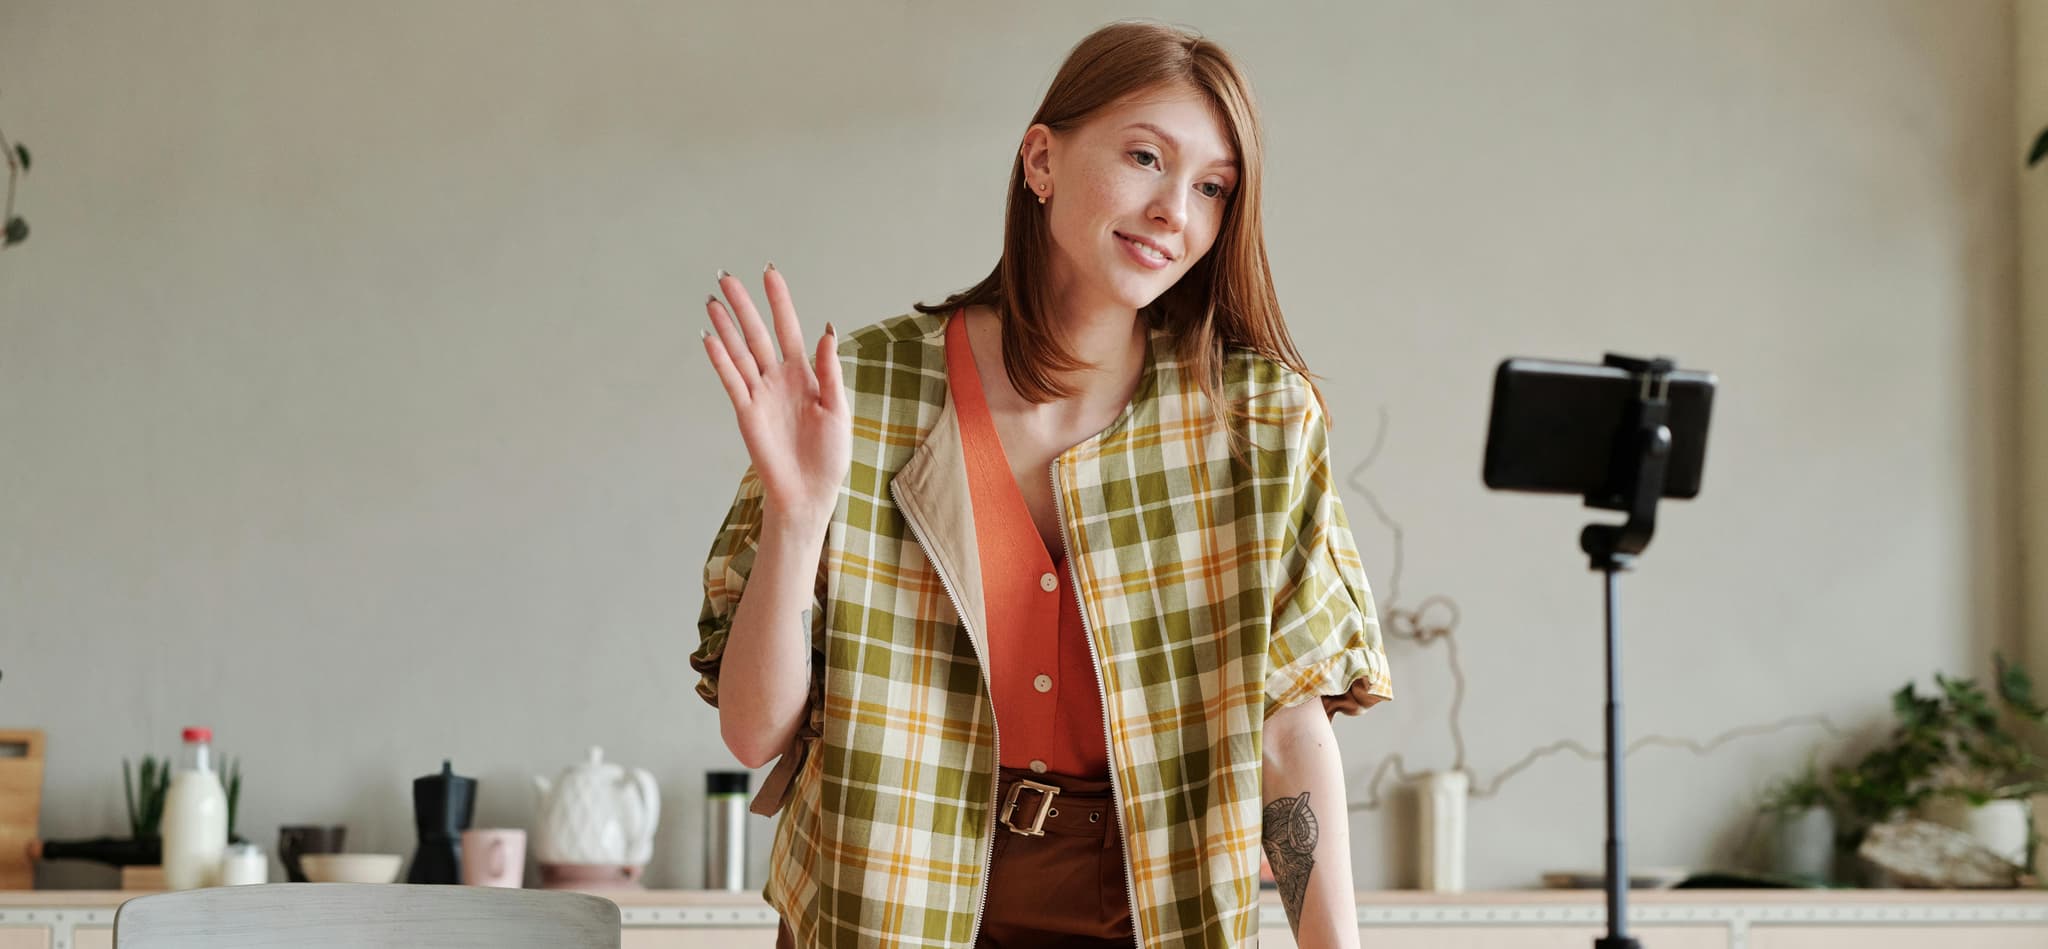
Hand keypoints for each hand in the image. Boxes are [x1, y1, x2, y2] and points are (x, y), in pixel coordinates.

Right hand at [701, 265, 849, 528]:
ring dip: (726, 327)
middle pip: (757, 334)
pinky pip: (731, 380)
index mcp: (805, 375)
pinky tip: (710, 337)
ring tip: (712, 300)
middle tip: (726, 276)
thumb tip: (827, 331)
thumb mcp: (838, 410)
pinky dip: (720, 359)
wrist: (809, 492)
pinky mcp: (746, 413)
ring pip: (739, 352)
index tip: (769, 273)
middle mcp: (778, 379)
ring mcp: (760, 394)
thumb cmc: (828, 456)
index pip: (789, 328)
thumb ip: (830, 370)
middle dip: (743, 305)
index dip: (779, 301)